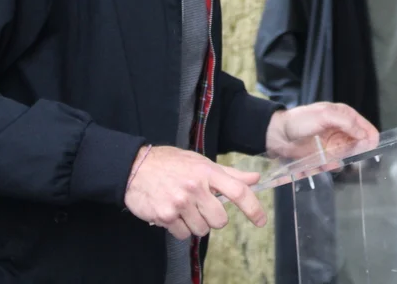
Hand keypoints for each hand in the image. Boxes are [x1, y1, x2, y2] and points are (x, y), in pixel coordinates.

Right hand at [123, 145, 265, 239]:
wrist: (136, 168)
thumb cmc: (172, 164)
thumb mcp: (201, 163)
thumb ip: (229, 174)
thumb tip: (255, 179)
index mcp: (208, 172)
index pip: (238, 191)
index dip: (253, 208)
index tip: (261, 221)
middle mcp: (196, 187)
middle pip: (220, 220)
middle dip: (214, 218)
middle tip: (202, 207)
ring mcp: (180, 203)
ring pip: (202, 229)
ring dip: (196, 223)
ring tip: (185, 208)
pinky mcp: (165, 215)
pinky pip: (183, 234)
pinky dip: (180, 228)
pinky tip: (173, 213)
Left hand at [266, 102, 378, 162]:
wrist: (277, 134)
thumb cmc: (301, 120)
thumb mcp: (325, 115)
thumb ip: (347, 123)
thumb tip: (365, 135)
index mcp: (345, 116)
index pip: (366, 128)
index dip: (371, 138)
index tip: (371, 149)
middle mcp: (342, 131)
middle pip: (360, 144)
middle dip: (357, 152)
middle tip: (346, 156)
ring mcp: (333, 145)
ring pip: (347, 157)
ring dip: (341, 160)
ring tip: (327, 159)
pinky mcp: (324, 157)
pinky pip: (333, 165)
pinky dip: (330, 166)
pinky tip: (320, 164)